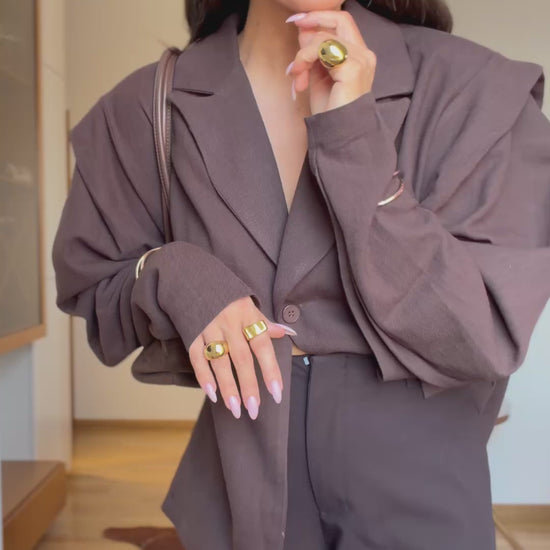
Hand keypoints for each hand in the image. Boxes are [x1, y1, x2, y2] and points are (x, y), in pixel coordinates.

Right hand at [187, 296, 294, 419]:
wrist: (194, 277)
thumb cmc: (227, 295)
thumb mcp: (249, 305)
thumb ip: (265, 322)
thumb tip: (288, 333)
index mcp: (247, 315)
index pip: (262, 345)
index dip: (270, 370)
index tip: (276, 394)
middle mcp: (229, 323)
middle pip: (241, 358)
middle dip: (248, 386)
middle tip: (254, 410)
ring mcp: (208, 328)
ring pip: (220, 362)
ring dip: (228, 387)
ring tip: (235, 410)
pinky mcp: (191, 333)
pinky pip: (197, 358)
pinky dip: (204, 377)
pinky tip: (212, 394)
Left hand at [285, 9, 376, 114]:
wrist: (338, 134)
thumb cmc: (330, 110)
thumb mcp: (318, 76)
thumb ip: (314, 53)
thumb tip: (304, 30)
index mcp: (358, 56)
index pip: (342, 23)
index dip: (321, 17)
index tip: (299, 20)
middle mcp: (364, 54)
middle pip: (340, 19)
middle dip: (314, 19)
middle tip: (294, 25)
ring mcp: (361, 60)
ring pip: (324, 38)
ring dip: (303, 55)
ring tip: (297, 75)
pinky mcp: (353, 68)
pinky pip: (322, 50)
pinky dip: (305, 60)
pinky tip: (301, 81)